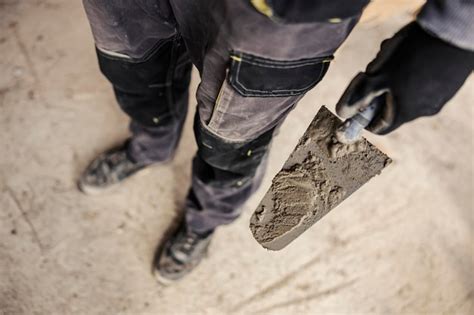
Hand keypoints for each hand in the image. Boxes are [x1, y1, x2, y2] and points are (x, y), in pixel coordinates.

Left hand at [336, 22, 472, 134]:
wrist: (455, 32)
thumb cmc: (413, 55)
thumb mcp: (378, 76)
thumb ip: (359, 96)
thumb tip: (341, 113)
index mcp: (405, 113)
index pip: (379, 127)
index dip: (364, 117)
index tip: (358, 103)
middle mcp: (424, 110)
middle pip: (391, 106)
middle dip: (378, 89)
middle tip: (375, 69)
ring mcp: (439, 96)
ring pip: (405, 91)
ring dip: (393, 76)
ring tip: (391, 54)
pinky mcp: (448, 83)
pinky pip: (422, 82)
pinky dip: (410, 70)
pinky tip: (410, 50)